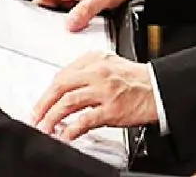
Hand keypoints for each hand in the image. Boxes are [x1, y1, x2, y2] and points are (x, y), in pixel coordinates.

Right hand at [0, 0, 138, 31]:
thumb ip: (85, 11)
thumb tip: (69, 25)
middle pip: (42, 0)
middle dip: (30, 12)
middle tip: (18, 26)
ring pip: (56, 9)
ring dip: (51, 20)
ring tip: (43, 37)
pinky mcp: (86, 0)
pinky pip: (70, 13)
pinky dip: (66, 22)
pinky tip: (69, 33)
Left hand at [31, 52, 155, 139]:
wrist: (159, 89)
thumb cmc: (137, 80)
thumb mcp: (110, 64)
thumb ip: (88, 72)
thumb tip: (66, 87)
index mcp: (95, 60)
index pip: (63, 74)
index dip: (48, 91)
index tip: (41, 103)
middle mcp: (98, 73)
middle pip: (61, 86)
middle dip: (44, 104)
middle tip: (36, 116)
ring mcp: (104, 91)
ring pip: (68, 102)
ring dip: (52, 117)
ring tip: (45, 127)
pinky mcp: (111, 109)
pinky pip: (85, 120)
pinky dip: (71, 129)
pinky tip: (65, 136)